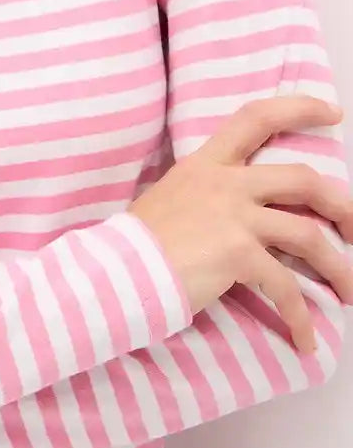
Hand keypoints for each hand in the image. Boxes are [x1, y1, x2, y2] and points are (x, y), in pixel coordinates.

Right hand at [128, 95, 352, 353]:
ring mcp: (233, 216)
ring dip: (338, 267)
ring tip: (348, 292)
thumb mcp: (171, 197)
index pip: (256, 118)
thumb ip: (207, 195)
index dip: (298, 108)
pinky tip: (306, 339)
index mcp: (206, 163)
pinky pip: (285, 286)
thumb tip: (239, 214)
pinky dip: (301, 317)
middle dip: (341, 205)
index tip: (331, 111)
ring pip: (308, 234)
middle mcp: (225, 182)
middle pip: (303, 178)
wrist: (118, 269)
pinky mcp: (238, 254)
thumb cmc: (138, 242)